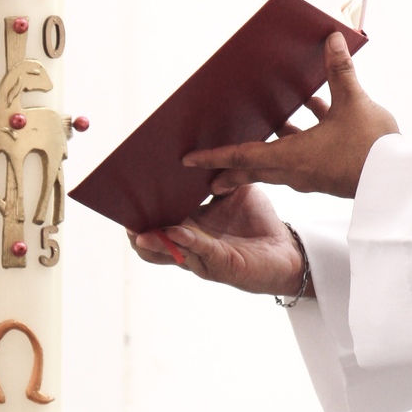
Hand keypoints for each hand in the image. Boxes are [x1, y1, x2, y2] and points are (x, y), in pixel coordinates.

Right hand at [129, 186, 306, 297]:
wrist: (286, 249)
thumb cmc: (258, 221)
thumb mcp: (236, 190)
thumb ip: (222, 172)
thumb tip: (205, 147)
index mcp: (188, 225)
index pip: (156, 218)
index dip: (140, 209)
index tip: (127, 192)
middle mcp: (189, 243)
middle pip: (152, 239)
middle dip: (136, 229)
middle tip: (124, 214)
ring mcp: (201, 256)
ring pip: (168, 251)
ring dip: (153, 241)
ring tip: (139, 230)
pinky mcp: (220, 264)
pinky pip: (198, 252)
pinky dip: (185, 242)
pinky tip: (176, 231)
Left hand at [181, 31, 397, 199]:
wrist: (398, 181)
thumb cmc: (370, 147)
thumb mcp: (353, 102)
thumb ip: (339, 70)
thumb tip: (332, 38)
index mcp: (290, 157)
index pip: (241, 156)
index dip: (214, 156)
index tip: (189, 161)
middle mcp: (295, 170)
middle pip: (253, 167)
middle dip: (230, 167)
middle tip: (208, 173)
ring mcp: (311, 173)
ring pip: (278, 160)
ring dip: (266, 146)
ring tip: (258, 126)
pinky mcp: (328, 171)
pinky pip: (304, 151)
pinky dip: (300, 134)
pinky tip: (312, 107)